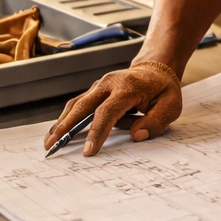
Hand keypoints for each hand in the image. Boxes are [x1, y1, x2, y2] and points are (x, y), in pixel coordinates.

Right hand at [43, 61, 181, 155]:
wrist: (156, 69)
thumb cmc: (163, 90)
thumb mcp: (171, 105)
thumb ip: (156, 121)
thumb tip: (137, 135)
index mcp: (127, 87)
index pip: (107, 112)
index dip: (97, 132)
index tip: (89, 151)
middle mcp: (108, 84)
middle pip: (82, 106)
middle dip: (66, 126)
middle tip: (52, 145)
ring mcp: (99, 86)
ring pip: (76, 104)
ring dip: (61, 122)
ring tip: (49, 141)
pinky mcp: (94, 91)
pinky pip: (78, 104)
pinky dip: (66, 118)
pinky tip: (58, 131)